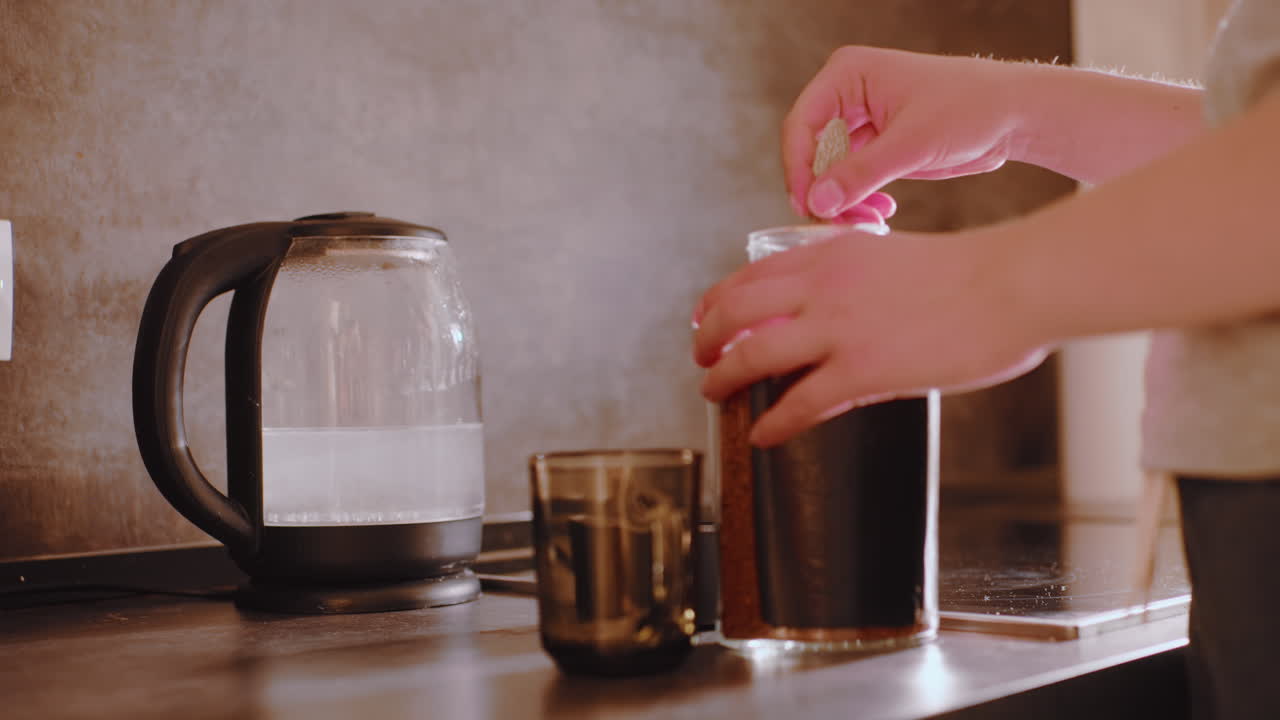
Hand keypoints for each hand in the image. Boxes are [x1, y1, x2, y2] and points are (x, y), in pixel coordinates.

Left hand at [693, 228, 1048, 446]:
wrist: (1013, 282)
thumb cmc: (976, 272)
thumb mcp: (896, 256)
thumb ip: (860, 277)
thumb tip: (846, 306)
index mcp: (833, 252)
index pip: (754, 273)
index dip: (719, 299)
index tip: (705, 316)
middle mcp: (823, 284)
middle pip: (737, 311)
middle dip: (708, 339)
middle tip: (700, 358)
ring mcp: (838, 327)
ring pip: (753, 354)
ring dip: (724, 377)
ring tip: (714, 393)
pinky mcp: (861, 369)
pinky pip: (799, 402)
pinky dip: (772, 422)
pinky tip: (762, 435)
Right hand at [784, 46, 1024, 219]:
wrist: (1013, 116)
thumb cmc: (970, 108)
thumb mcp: (913, 142)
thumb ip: (861, 173)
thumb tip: (817, 201)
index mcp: (847, 75)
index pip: (801, 124)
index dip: (798, 168)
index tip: (808, 205)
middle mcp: (846, 96)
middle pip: (810, 152)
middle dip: (824, 191)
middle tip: (840, 222)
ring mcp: (859, 122)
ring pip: (829, 172)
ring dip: (843, 202)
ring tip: (869, 220)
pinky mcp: (875, 146)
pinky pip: (850, 181)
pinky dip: (860, 201)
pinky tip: (882, 213)